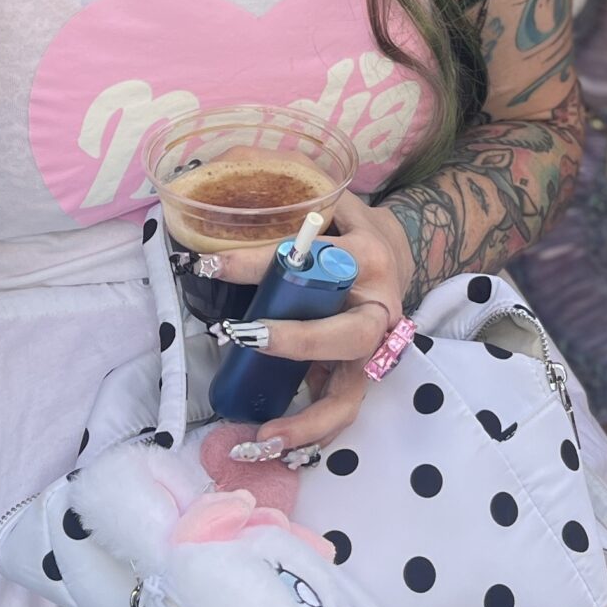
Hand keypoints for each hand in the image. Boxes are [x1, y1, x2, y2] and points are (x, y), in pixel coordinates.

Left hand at [207, 192, 417, 451]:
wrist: (397, 256)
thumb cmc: (349, 228)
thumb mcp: (329, 198)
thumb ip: (288, 180)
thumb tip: (223, 162)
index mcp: (367, 256)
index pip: (314, 260)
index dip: (257, 262)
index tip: (209, 263)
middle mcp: (378, 310)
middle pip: (347, 337)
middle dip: (296, 341)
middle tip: (242, 334)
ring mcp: (371, 352)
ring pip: (348, 395)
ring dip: (306, 420)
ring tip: (260, 434)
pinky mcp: (357, 378)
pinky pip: (336, 413)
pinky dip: (306, 434)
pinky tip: (268, 444)